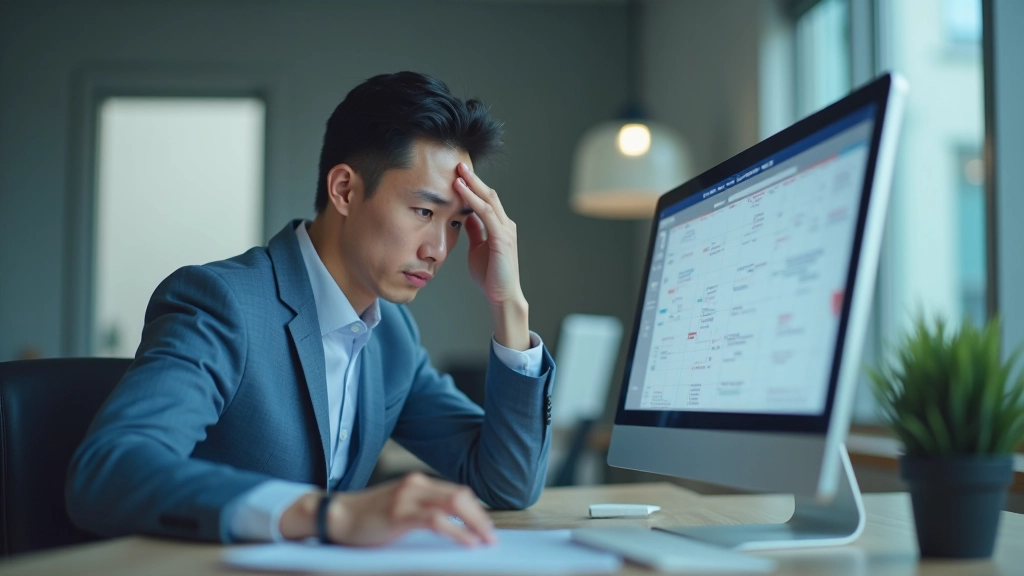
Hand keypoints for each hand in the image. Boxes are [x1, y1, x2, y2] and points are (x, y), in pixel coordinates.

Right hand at [279, 472, 495, 546]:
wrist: (336, 515)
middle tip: (491, 537)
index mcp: (417, 482)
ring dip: (475, 524)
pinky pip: (437, 521)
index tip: (486, 527)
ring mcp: (407, 497)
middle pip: (460, 497)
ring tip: (485, 541)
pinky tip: (467, 543)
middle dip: (480, 518)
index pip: (457, 492)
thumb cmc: (366, 517)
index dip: (476, 510)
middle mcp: (415, 484)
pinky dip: (457, 532)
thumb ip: (421, 509)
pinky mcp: (400, 514)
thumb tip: (450, 525)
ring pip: (454, 505)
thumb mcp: (398, 507)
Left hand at [453, 163, 529, 349]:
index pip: (485, 200)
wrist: (501, 296)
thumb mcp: (477, 248)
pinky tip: (461, 190)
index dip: (472, 186)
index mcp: (499, 226)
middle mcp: (505, 224)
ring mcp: (506, 230)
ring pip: (489, 200)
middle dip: (473, 179)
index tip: (457, 174)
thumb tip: (466, 216)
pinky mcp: (502, 238)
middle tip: (458, 163)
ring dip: (473, 184)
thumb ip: (475, 231)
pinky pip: (486, 214)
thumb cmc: (490, 275)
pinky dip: (473, 200)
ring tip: (458, 171)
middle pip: (489, 194)